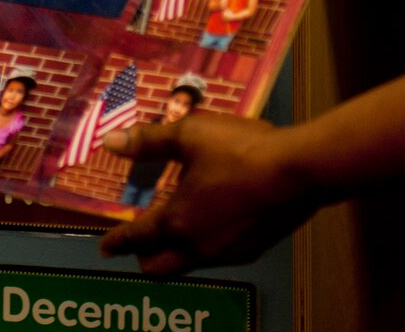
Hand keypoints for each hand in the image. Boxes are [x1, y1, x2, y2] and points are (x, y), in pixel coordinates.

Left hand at [98, 113, 317, 275]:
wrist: (299, 171)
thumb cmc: (240, 150)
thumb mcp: (190, 135)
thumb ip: (149, 141)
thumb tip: (111, 142)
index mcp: (177, 220)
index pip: (138, 237)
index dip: (117, 241)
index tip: (105, 247)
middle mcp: (198, 246)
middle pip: (160, 268)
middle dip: (143, 259)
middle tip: (136, 247)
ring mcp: (228, 253)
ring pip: (189, 264)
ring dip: (174, 254)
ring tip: (174, 232)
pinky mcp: (253, 250)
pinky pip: (216, 257)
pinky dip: (203, 247)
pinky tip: (212, 225)